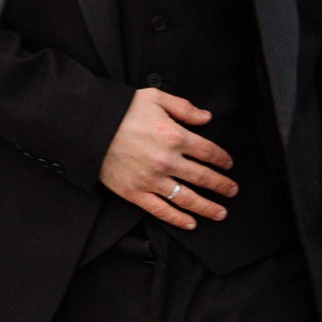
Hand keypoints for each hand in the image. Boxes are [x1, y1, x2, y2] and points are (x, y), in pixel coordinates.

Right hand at [99, 86, 236, 228]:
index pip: (209, 152)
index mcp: (174, 136)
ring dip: (208, 207)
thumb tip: (206, 117)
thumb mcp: (155, 98)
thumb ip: (184, 108)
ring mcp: (151, 179)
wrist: (89, 127)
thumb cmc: (121, 110)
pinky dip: (178, 219)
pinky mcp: (134, 193)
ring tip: (220, 213)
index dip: (223, 160)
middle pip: (203, 177)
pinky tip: (191, 223)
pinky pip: (161, 210)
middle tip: (232, 191)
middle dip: (222, 186)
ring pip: (187, 198)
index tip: (228, 165)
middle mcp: (166, 160)